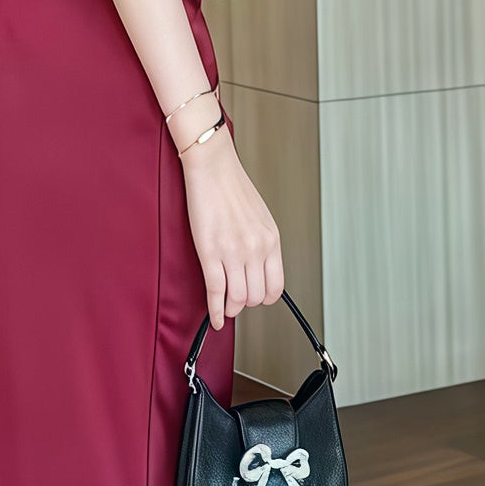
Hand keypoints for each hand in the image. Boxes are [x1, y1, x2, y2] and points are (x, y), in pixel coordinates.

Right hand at [180, 129, 283, 329]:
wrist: (212, 167)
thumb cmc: (233, 188)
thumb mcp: (260, 218)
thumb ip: (262, 244)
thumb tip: (258, 269)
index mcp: (271, 240)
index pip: (275, 287)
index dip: (263, 298)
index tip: (254, 298)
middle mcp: (256, 249)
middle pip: (254, 296)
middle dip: (244, 303)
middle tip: (235, 301)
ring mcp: (233, 252)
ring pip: (236, 298)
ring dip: (229, 308)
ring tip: (224, 307)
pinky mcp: (209, 252)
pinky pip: (215, 292)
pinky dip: (215, 311)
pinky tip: (215, 318)